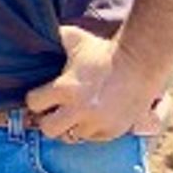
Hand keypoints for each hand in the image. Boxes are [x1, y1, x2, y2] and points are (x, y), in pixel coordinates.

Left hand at [25, 25, 169, 141]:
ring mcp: (97, 123)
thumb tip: (37, 34)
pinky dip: (89, 130)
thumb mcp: (73, 38)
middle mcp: (79, 109)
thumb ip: (53, 38)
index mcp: (65, 88)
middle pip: (47, 129)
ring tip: (73, 114)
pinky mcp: (113, 131)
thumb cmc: (103, 50)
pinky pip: (92, 138)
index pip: (33, 103)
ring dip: (69, 126)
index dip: (34, 99)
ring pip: (71, 136)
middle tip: (52, 111)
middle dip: (47, 120)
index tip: (40, 95)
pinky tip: (90, 116)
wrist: (139, 63)